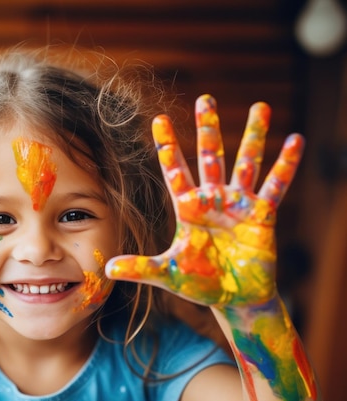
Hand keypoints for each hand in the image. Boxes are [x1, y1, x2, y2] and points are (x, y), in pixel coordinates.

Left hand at [106, 94, 303, 308]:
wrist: (233, 300)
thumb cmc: (199, 284)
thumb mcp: (167, 274)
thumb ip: (140, 268)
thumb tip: (107, 269)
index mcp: (187, 209)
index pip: (175, 170)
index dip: (167, 146)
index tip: (159, 119)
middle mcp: (212, 200)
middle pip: (210, 156)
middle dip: (208, 128)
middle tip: (205, 98)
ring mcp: (239, 205)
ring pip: (246, 162)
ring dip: (253, 136)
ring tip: (261, 106)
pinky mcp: (263, 216)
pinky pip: (275, 186)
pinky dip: (285, 165)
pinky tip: (294, 141)